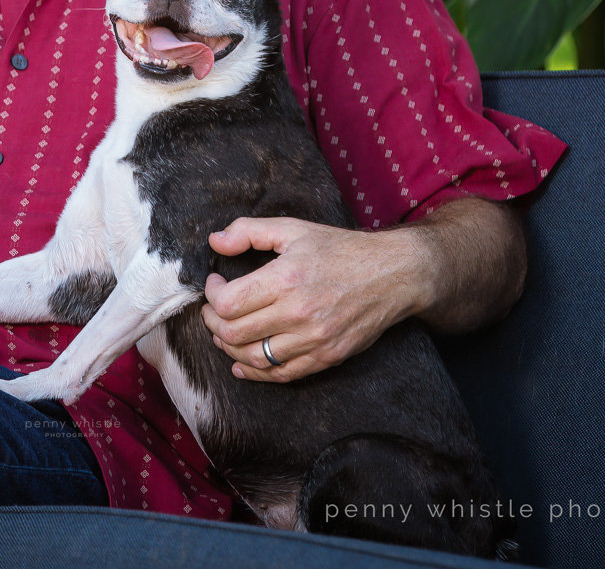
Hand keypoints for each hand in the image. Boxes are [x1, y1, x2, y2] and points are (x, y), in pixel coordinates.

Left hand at [201, 217, 427, 382]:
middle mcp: (299, 313)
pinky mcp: (327, 357)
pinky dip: (255, 373)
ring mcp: (314, 340)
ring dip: (229, 348)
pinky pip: (281, 374)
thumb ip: (249, 231)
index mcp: (286, 279)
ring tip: (224, 334)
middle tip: (213, 311)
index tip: (215, 284)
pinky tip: (242, 363)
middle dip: (213, 324)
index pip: (228, 303)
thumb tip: (215, 242)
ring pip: (254, 358)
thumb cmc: (341, 250)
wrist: (393, 274)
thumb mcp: (294, 229)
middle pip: (234, 334)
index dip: (211, 296)